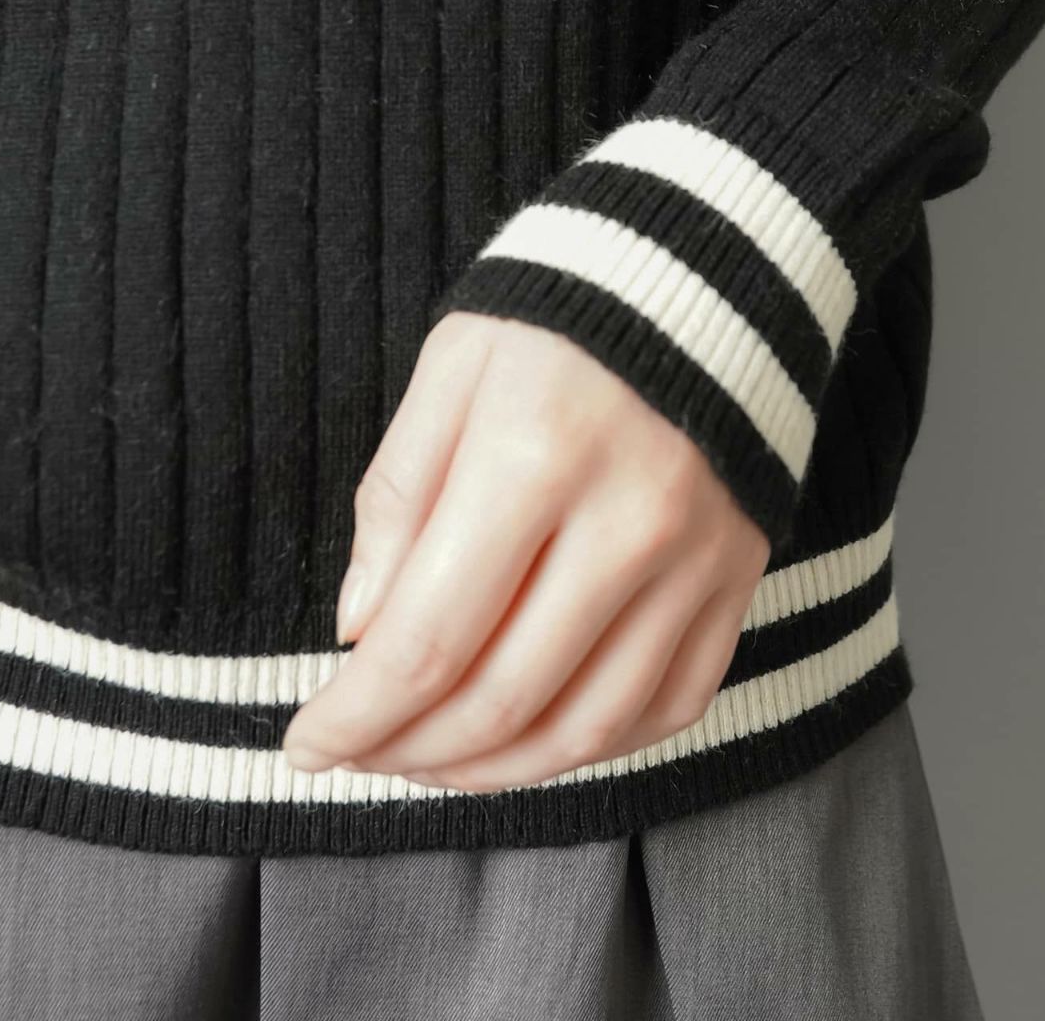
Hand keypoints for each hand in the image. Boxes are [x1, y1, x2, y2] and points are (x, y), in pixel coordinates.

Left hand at [281, 310, 770, 793]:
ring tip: (431, 759)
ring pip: (588, 727)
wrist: (702, 274)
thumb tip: (360, 633)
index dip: (355, 716)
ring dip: (493, 771)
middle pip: (503, 700)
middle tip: (359, 753)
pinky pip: (670, 706)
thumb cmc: (555, 317)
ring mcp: (697, 561)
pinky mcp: (738, 577)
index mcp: (534, 457)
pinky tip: (535, 736)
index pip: (428, 639)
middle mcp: (629, 523)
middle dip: (408, 752)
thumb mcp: (451, 372)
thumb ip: (399, 499)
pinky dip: (592, 746)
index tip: (305, 743)